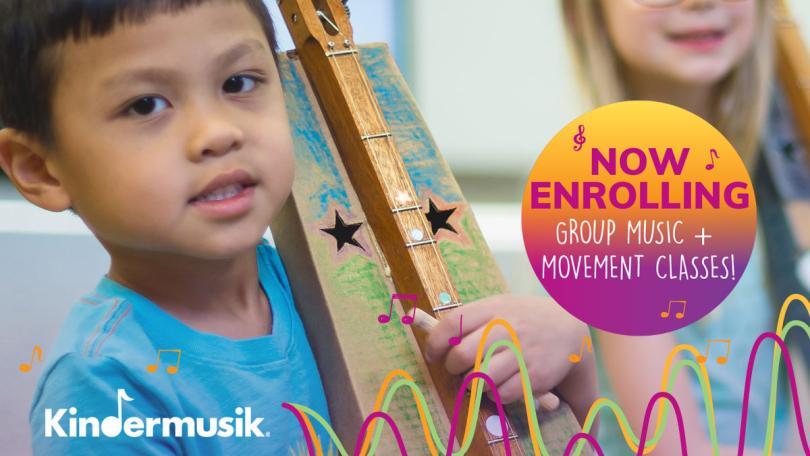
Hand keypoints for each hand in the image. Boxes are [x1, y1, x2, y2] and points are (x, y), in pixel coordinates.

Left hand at [423, 294, 595, 424]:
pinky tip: (500, 384)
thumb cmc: (522, 318)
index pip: (453, 323)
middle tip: (456, 368)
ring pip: (480, 377)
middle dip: (452, 367)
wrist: (569, 327)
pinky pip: (502, 393)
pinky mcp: (534, 374)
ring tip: (478, 377)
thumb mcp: (499, 307)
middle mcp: (506, 328)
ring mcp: (521, 352)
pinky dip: (495, 393)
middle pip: (462, 355)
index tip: (432, 354)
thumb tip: (421, 324)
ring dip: (473, 382)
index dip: (435, 342)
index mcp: (493, 308)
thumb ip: (469, 319)